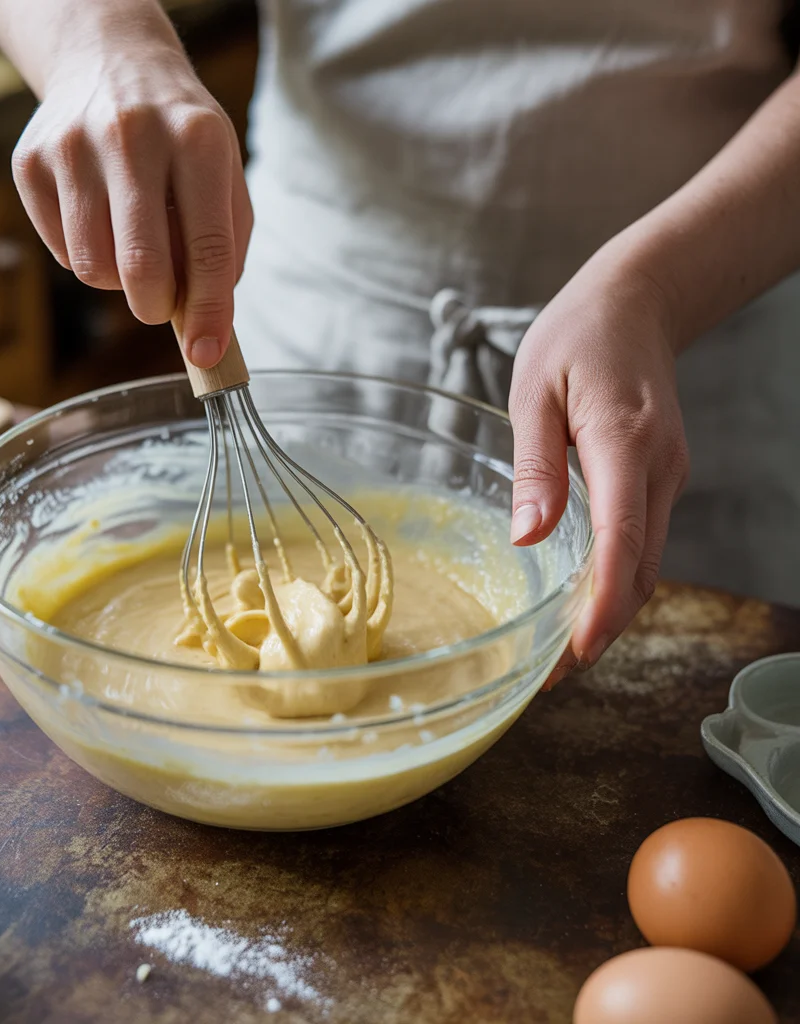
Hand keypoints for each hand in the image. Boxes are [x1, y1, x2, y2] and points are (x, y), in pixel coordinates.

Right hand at [10, 10, 251, 367]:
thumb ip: (225, 246)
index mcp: (196, 138)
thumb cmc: (180, 135)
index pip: (207, 247)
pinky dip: (87, 256)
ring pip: (94, 268)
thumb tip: (206, 323)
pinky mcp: (31, 163)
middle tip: (161, 304)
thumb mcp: (223, 173)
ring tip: (132, 243)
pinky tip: (100, 219)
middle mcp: (132, 136)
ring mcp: (72, 147)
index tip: (207, 354)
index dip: (209, 312)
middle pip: (141, 266)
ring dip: (119, 281)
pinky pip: (63, 253)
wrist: (109, 61)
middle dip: (156, 307)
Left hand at [508, 248, 688, 685]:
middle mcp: (659, 467)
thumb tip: (527, 540)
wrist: (637, 304)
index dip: (603, 602)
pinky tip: (582, 603)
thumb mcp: (535, 390)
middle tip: (548, 677)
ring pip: (647, 562)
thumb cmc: (578, 338)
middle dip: (600, 628)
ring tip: (558, 656)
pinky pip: (644, 543)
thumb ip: (535, 468)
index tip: (577, 652)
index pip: (623, 537)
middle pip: (640, 568)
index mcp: (624, 441)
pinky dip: (617, 583)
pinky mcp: (661, 479)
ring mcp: (668, 475)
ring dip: (609, 612)